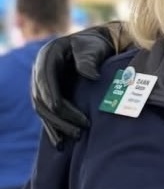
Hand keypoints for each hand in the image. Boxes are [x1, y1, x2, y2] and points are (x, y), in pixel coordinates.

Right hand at [32, 23, 123, 146]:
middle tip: (79, 131)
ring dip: (57, 126)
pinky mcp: (50, 95)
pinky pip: (48, 114)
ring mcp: (43, 84)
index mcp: (47, 57)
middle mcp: (40, 72)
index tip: (66, 112)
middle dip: (59, 118)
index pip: (45, 82)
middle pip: (42, 99)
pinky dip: (54, 128)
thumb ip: (89, 59)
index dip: (54, 98)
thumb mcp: (93, 47)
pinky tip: (61, 142)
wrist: (97, 46)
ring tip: (76, 137)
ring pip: (43, 110)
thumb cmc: (96, 45)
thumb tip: (92, 76)